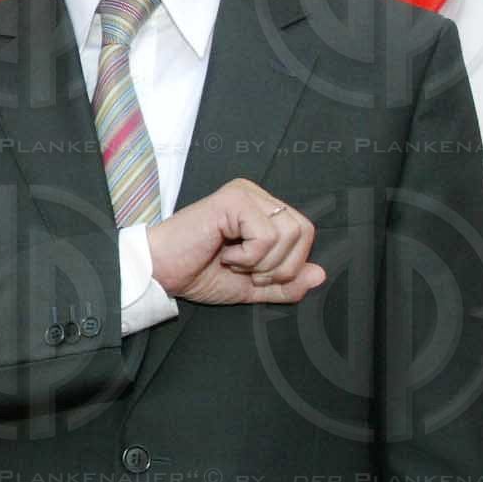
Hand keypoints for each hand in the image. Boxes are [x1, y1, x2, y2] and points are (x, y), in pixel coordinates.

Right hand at [144, 178, 323, 304]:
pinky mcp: (233, 199)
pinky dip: (249, 256)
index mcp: (262, 210)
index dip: (289, 265)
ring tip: (233, 261)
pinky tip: (224, 253)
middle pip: (303, 231)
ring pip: (288, 233)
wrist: (161, 274)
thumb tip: (320, 275)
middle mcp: (256, 195)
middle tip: (246, 271)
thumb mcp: (251, 288)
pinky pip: (266, 235)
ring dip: (262, 263)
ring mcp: (245, 193)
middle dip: (280, 266)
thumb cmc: (197, 274)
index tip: (254, 275)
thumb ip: (286, 284)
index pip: (304, 234)